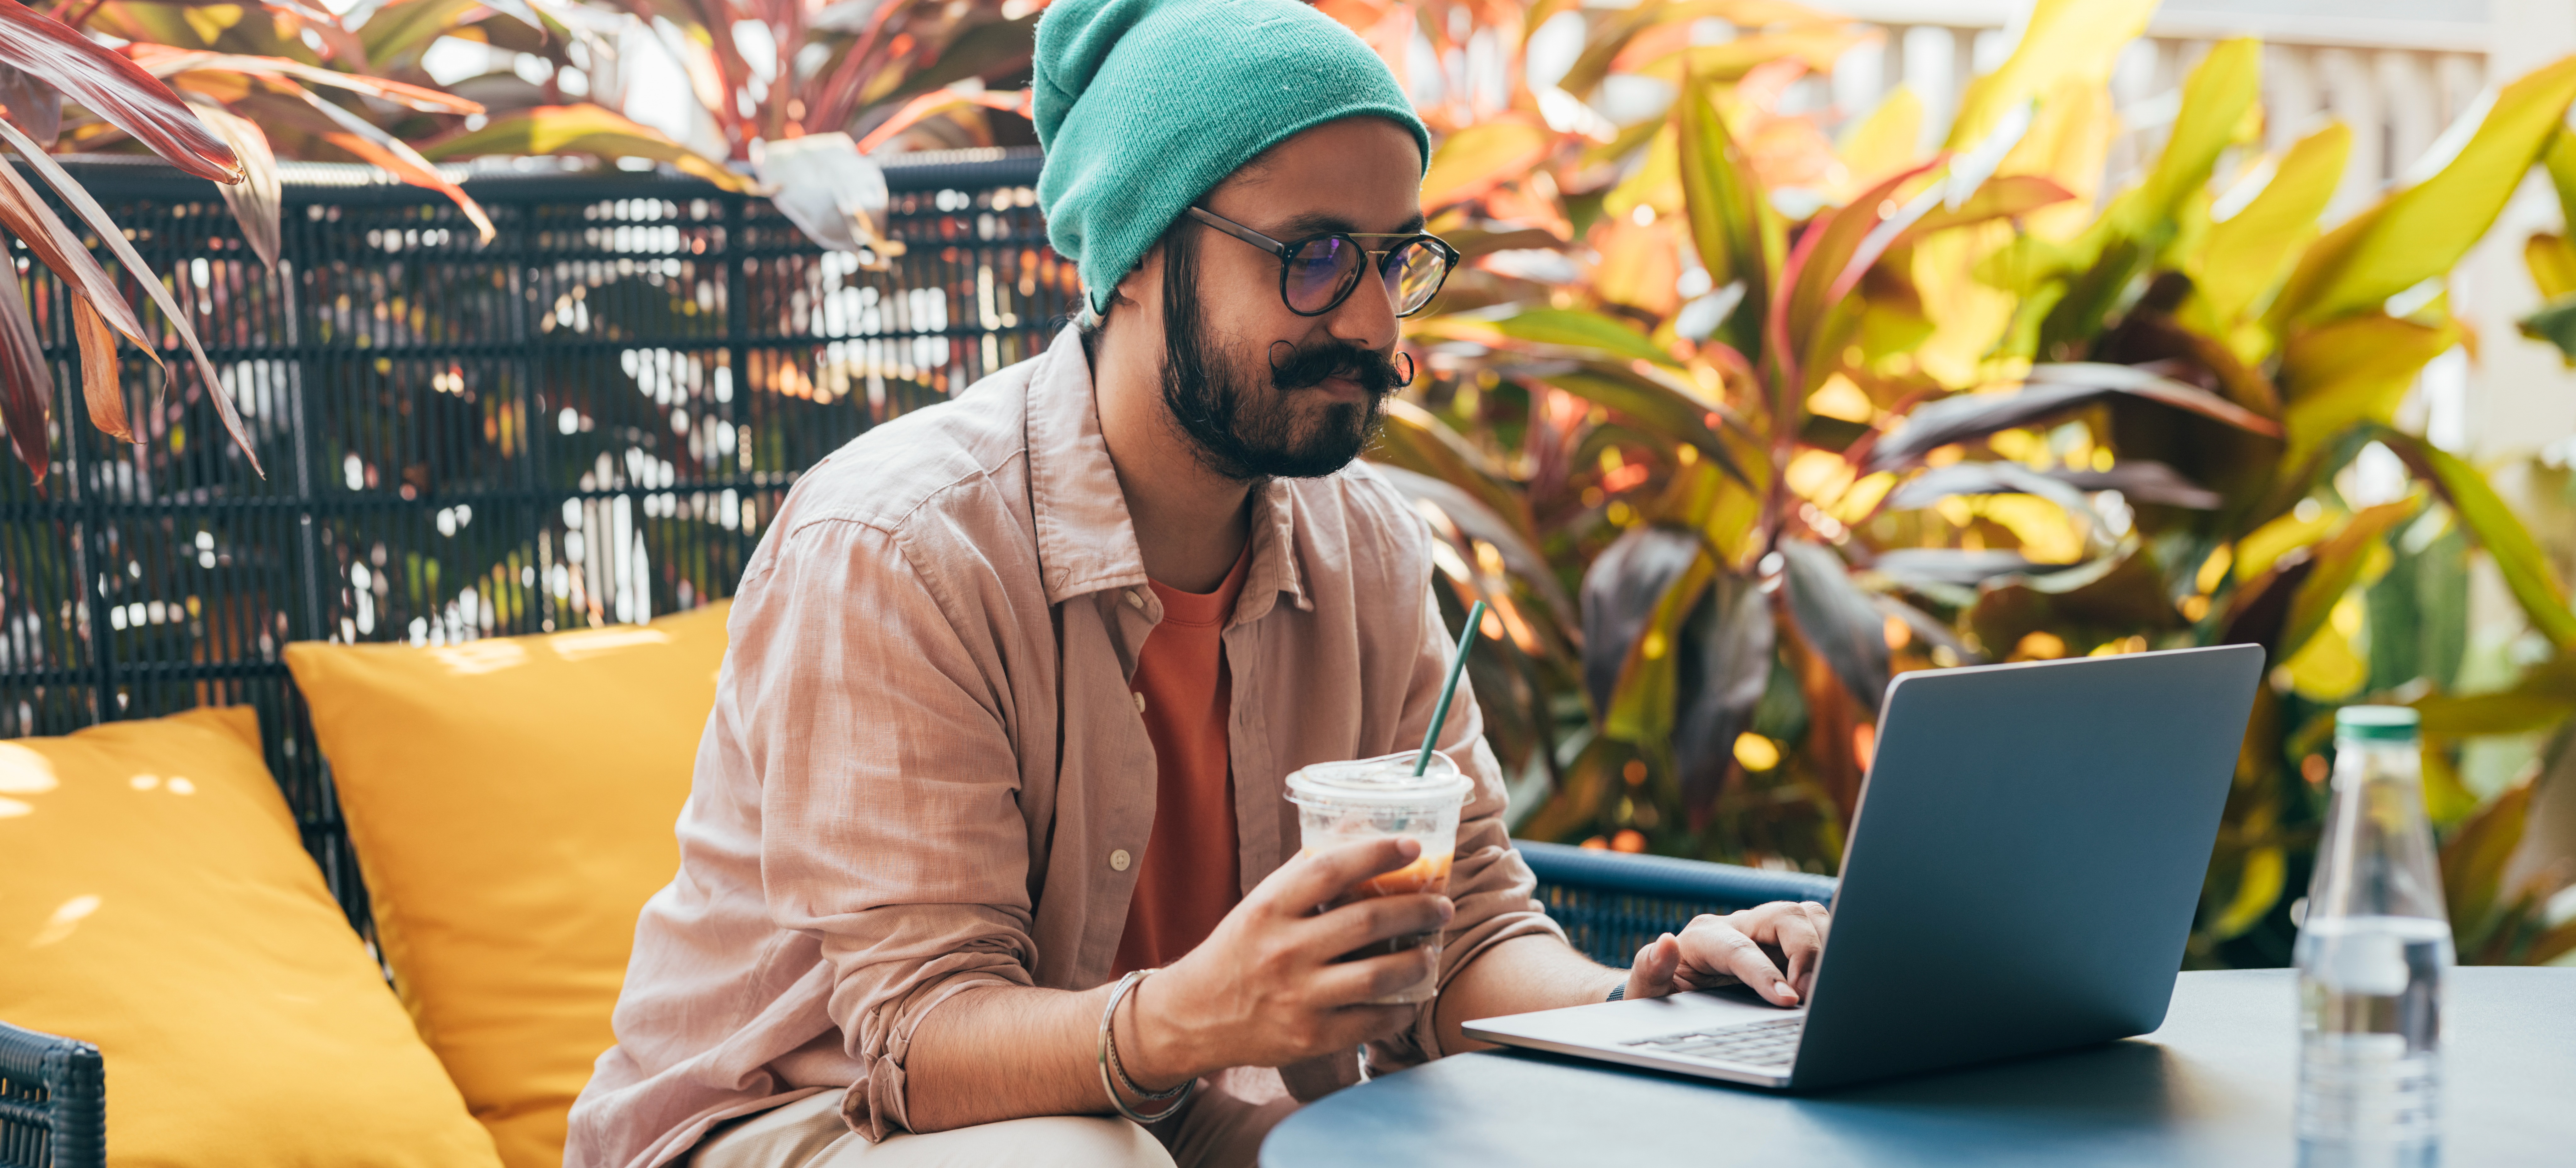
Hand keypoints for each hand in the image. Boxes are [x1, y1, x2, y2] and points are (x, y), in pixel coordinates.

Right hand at [1122, 837, 1452, 1088]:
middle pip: (1368, 921)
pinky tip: (1408, 998)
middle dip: (1417, 910)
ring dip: (1417, 961)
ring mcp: (1297, 996)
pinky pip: (1371, 1021)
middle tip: (1441, 907)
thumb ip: (1307, 871)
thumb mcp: (1261, 903)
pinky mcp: (1309, 1037)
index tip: (1412, 846)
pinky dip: (1399, 1009)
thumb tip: (1359, 825)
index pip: (1331, 870)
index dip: (1376, 853)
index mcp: (1270, 907)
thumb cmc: (1238, 950)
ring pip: (1378, 974)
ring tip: (1429, 951)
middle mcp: (1284, 950)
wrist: (1194, 1015)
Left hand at [1621, 901, 1830, 1007]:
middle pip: (1785, 916)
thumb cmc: (1661, 992)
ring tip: (1828, 988)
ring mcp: (1765, 931)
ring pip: (1808, 916)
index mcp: (1703, 937)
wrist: (1670, 991)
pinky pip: (1820, 929)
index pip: (1740, 948)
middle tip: (1811, 996)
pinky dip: (1834, 948)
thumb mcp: (1646, 988)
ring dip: (1826, 946)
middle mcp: (1738, 925)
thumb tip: (1665, 942)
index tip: (1788, 999)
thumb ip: (1650, 968)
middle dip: (1807, 952)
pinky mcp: (1786, 942)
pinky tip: (1836, 978)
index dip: (1765, 973)